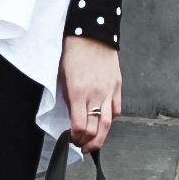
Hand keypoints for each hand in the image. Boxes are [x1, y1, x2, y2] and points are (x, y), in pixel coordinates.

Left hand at [61, 35, 120, 153]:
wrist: (91, 33)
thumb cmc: (73, 52)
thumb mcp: (61, 76)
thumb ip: (67, 98)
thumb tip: (71, 116)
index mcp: (78, 92)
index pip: (80, 126)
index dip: (75, 138)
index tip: (71, 139)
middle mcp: (95, 94)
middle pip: (96, 130)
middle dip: (87, 143)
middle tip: (81, 146)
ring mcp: (109, 91)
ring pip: (108, 124)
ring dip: (101, 138)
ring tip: (93, 143)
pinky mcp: (117, 86)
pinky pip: (116, 109)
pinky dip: (110, 119)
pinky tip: (103, 121)